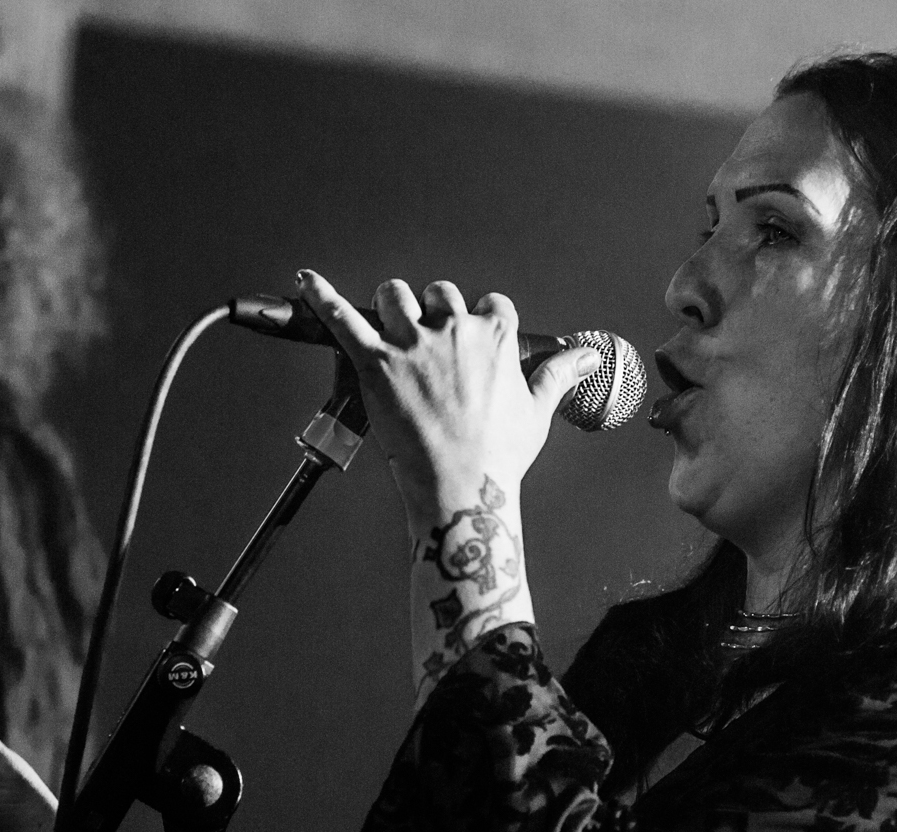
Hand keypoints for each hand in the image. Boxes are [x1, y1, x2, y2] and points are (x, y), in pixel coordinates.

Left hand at [295, 269, 599, 524]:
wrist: (461, 486)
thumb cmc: (498, 456)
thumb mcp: (538, 410)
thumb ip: (559, 373)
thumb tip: (588, 356)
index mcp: (494, 338)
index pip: (490, 304)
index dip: (482, 320)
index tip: (476, 337)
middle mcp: (453, 331)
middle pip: (440, 294)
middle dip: (436, 312)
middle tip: (431, 341)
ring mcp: (412, 345)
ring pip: (396, 296)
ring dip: (394, 305)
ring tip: (391, 322)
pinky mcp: (375, 363)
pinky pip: (342, 318)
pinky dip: (322, 296)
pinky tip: (308, 281)